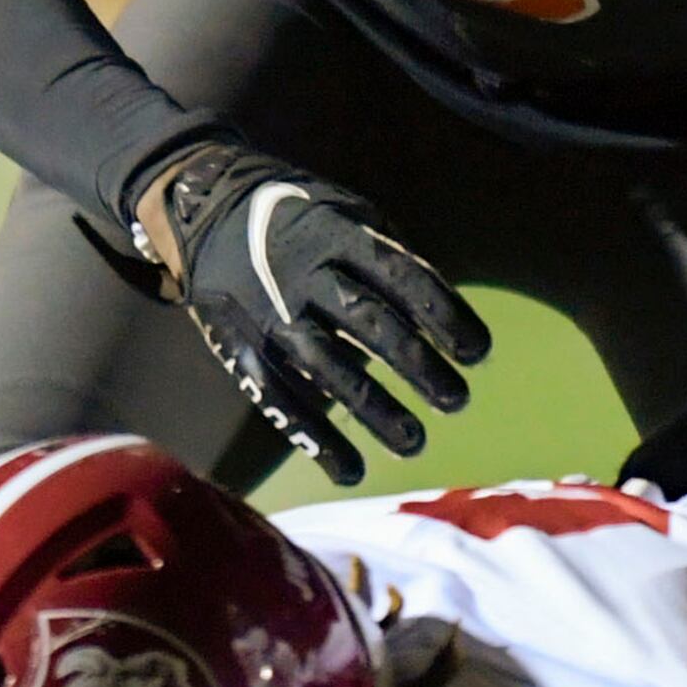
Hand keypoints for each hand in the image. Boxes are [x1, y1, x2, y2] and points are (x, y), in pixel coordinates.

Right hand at [135, 139, 488, 485]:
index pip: (402, 276)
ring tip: (415, 442)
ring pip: (326, 368)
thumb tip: (445, 324)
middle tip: (458, 402)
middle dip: (416, 365)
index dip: (443, 314)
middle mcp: (302, 273)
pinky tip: (351, 470)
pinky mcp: (242, 350)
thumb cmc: (303, 225)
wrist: (208, 217)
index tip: (478, 353)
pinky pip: (280, 399)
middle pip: (368, 323)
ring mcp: (269, 314)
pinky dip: (316, 439)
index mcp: (338, 233)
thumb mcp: (348, 217)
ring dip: (373, 410)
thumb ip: (391, 262)